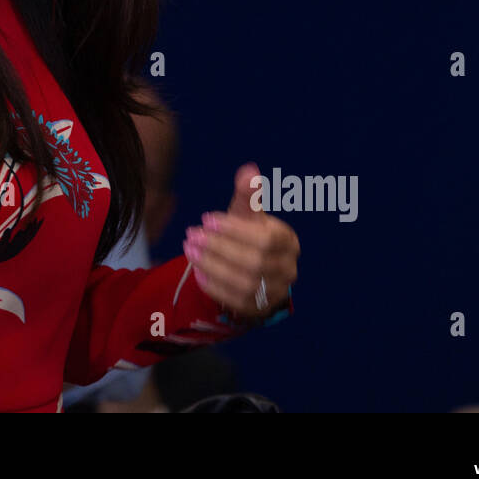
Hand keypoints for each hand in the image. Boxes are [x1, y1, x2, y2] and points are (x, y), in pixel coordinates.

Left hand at [183, 162, 298, 320]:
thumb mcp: (246, 214)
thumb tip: (249, 169)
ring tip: (189, 250)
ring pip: (245, 282)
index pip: (266, 238)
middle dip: (219, 247)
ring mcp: (275, 292)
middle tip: (191, 234)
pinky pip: (236, 301)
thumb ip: (247, 194)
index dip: (235, 229)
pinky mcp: (259, 309)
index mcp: (289, 241)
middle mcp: (288, 269)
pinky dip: (215, 286)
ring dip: (213, 266)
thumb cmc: (247, 234)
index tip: (206, 218)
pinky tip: (197, 272)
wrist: (249, 269)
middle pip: (255, 261)